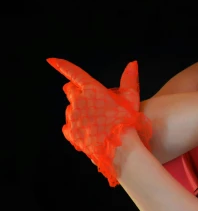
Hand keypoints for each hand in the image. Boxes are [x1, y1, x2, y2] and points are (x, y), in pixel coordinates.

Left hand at [47, 58, 152, 185]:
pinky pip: (68, 126)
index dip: (62, 66)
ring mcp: (73, 118)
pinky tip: (89, 132)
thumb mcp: (131, 99)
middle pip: (70, 90)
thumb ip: (130, 80)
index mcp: (92, 90)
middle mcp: (78, 102)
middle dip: (76, 91)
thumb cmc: (127, 122)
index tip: (51, 61)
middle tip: (89, 99)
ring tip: (95, 121)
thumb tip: (133, 63)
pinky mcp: (71, 133)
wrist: (120, 149)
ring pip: (70, 109)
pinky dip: (76, 127)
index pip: (74, 73)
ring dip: (79, 111)